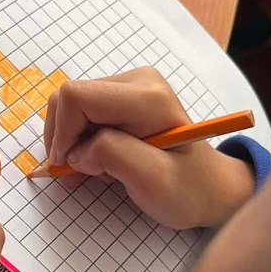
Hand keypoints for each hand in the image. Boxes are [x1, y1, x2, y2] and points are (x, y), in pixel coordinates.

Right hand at [43, 68, 254, 228]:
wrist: (209, 188)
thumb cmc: (187, 190)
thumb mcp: (152, 180)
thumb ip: (112, 155)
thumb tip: (77, 150)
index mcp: (147, 97)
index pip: (76, 97)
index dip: (61, 133)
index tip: (67, 166)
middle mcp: (138, 81)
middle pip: (70, 98)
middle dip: (66, 138)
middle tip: (83, 171)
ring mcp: (131, 86)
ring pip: (72, 106)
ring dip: (73, 141)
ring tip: (96, 169)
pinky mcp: (124, 97)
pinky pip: (83, 112)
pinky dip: (80, 140)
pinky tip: (98, 161)